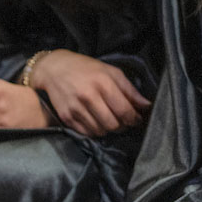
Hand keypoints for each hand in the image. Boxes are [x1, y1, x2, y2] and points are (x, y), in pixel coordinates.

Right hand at [27, 49, 150, 136]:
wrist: (55, 69)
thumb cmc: (87, 68)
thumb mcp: (111, 71)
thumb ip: (129, 89)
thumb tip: (146, 105)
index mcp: (103, 83)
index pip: (124, 110)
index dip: (134, 118)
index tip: (137, 119)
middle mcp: (88, 97)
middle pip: (113, 124)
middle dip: (123, 126)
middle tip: (125, 121)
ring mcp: (76, 109)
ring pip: (100, 131)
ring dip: (109, 129)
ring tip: (111, 120)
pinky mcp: (66, 118)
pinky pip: (86, 133)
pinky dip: (95, 130)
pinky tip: (97, 121)